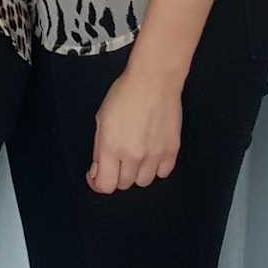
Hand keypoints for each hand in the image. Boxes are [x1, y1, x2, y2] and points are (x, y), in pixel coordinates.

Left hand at [88, 65, 183, 192]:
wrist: (153, 81)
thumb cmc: (123, 95)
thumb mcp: (101, 119)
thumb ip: (98, 148)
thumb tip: (97, 170)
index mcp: (111, 147)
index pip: (105, 185)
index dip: (97, 184)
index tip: (95, 174)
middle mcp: (133, 156)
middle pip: (124, 184)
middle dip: (116, 175)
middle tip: (115, 159)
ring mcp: (155, 155)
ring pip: (144, 182)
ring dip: (136, 173)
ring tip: (134, 156)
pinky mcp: (172, 150)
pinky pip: (163, 173)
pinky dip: (156, 168)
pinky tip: (151, 154)